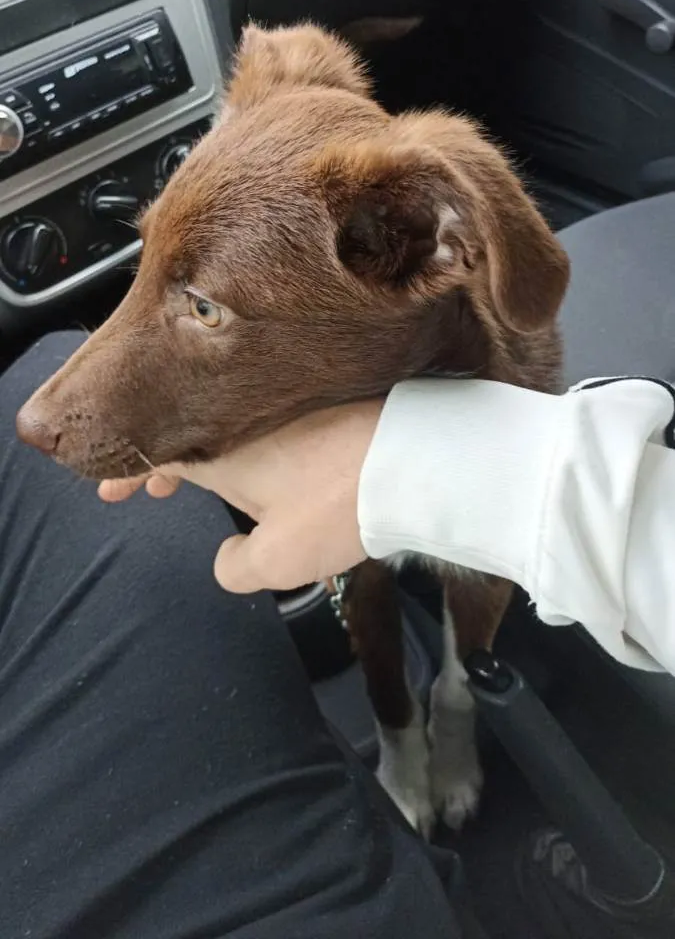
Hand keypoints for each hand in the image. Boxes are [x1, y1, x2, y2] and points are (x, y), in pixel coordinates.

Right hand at [98, 400, 383, 592]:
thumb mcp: (279, 560)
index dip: (127, 472)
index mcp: (221, 449)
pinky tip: (262, 470)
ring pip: (225, 426)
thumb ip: (238, 567)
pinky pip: (262, 419)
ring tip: (199, 482)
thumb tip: (227, 563)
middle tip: (147, 491)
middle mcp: (244, 416)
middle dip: (162, 461)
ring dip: (204, 453)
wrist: (415, 458)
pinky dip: (245, 442)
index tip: (109, 491)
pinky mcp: (320, 402)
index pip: (155, 451)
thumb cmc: (339, 505)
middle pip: (186, 432)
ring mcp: (284, 404)